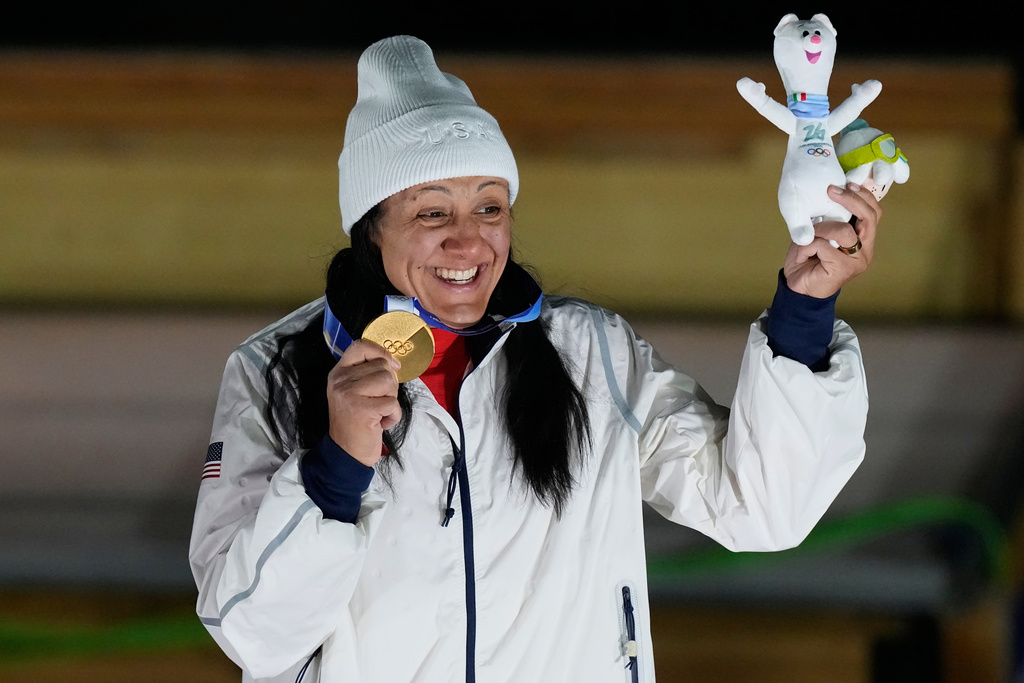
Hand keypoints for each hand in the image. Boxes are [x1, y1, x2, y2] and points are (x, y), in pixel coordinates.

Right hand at [326, 339, 401, 466]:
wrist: (346, 452)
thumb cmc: (356, 421)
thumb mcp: (355, 392)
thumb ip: (368, 373)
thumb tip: (394, 363)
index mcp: (339, 372)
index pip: (360, 346)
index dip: (380, 352)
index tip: (392, 366)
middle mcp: (340, 380)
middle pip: (382, 366)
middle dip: (390, 385)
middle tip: (379, 402)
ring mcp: (349, 394)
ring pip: (388, 381)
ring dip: (391, 399)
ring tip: (379, 412)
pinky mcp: (362, 410)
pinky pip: (393, 403)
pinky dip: (393, 416)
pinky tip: (381, 424)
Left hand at [783, 183, 878, 297]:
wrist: (797, 288)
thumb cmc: (808, 259)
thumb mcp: (818, 233)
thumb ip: (828, 218)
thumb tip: (829, 194)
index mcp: (863, 240)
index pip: (874, 213)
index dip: (863, 196)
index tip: (847, 183)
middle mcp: (866, 250)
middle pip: (869, 217)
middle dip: (851, 200)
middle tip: (831, 190)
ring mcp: (857, 260)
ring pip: (844, 231)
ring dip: (821, 228)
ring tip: (808, 237)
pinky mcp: (844, 269)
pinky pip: (824, 245)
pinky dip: (809, 245)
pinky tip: (803, 254)